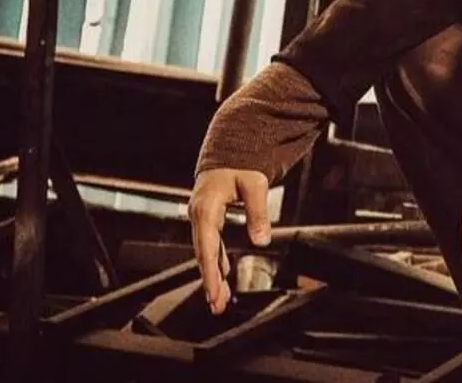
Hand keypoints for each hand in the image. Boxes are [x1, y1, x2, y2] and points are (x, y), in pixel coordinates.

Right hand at [189, 168, 271, 313]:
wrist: (228, 156)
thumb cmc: (240, 167)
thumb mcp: (255, 185)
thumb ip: (258, 213)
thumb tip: (262, 241)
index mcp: (206, 209)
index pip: (208, 247)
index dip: (211, 272)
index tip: (214, 292)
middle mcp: (198, 217)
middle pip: (203, 255)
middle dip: (210, 281)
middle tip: (217, 306)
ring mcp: (201, 220)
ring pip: (206, 253)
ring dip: (212, 276)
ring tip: (218, 301)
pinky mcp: (207, 221)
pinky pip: (210, 246)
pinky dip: (216, 263)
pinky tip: (222, 277)